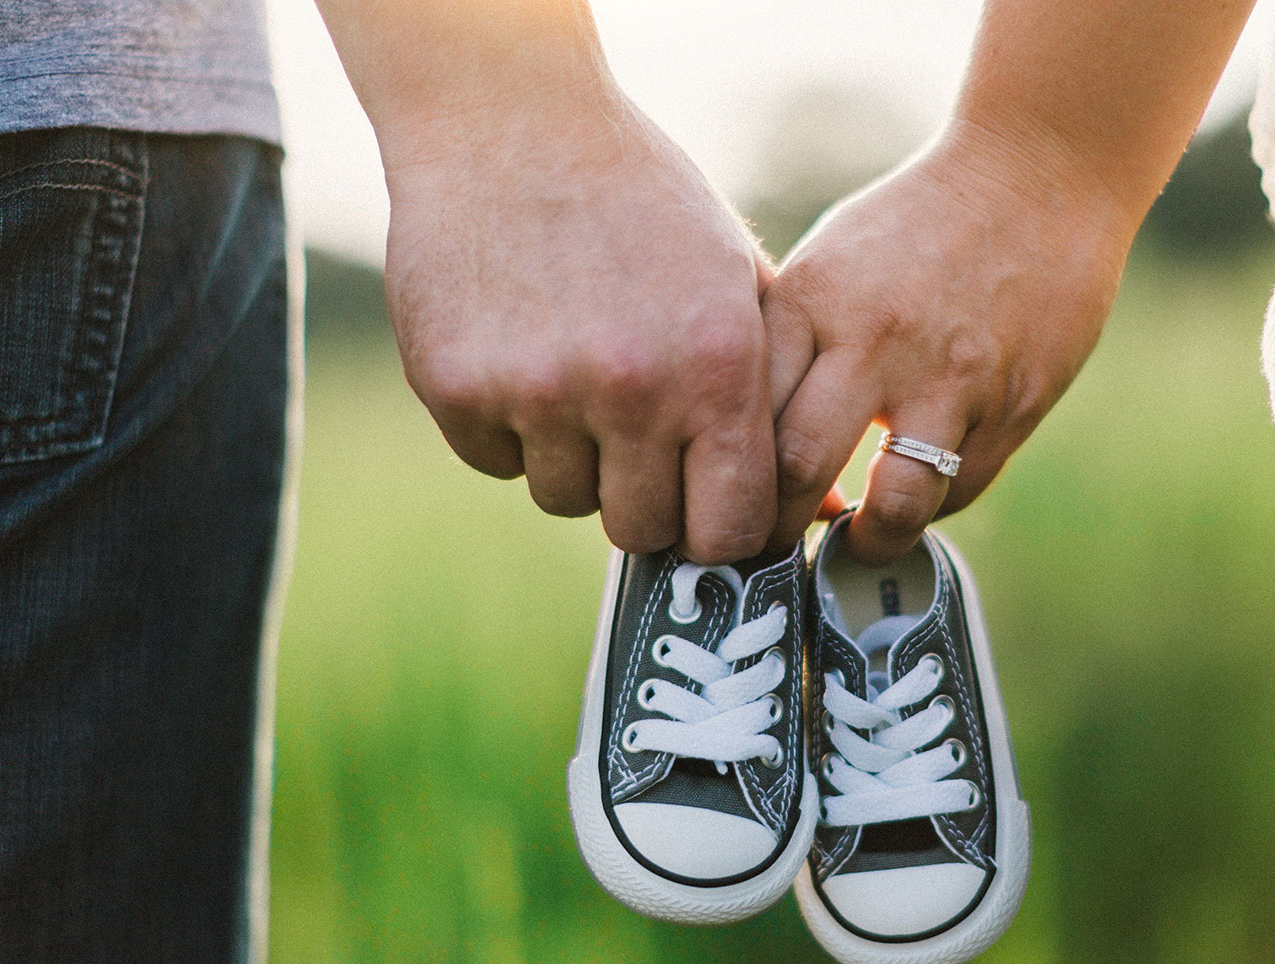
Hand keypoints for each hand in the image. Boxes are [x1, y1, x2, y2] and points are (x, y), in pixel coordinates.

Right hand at [377, 85, 780, 563]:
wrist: (511, 121)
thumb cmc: (644, 204)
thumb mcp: (736, 282)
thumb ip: (775, 397)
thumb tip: (817, 512)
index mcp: (717, 367)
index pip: (729, 529)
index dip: (717, 531)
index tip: (703, 508)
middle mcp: (631, 390)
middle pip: (640, 529)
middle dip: (643, 497)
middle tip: (634, 435)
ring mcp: (537, 393)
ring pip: (563, 498)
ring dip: (572, 457)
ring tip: (576, 371)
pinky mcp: (457, 388)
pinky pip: (494, 461)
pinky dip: (507, 427)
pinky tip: (520, 350)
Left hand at [764, 119, 1136, 562]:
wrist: (1040, 175)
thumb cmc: (915, 224)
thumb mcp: (830, 263)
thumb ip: (788, 344)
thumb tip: (734, 440)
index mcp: (814, 300)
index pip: (744, 415)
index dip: (724, 479)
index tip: (722, 505)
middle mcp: (876, 340)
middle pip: (798, 470)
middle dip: (775, 530)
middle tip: (773, 548)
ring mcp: (951, 377)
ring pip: (893, 504)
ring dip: (866, 542)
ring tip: (854, 543)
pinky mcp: (1014, 403)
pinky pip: (958, 489)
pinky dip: (929, 508)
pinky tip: (913, 496)